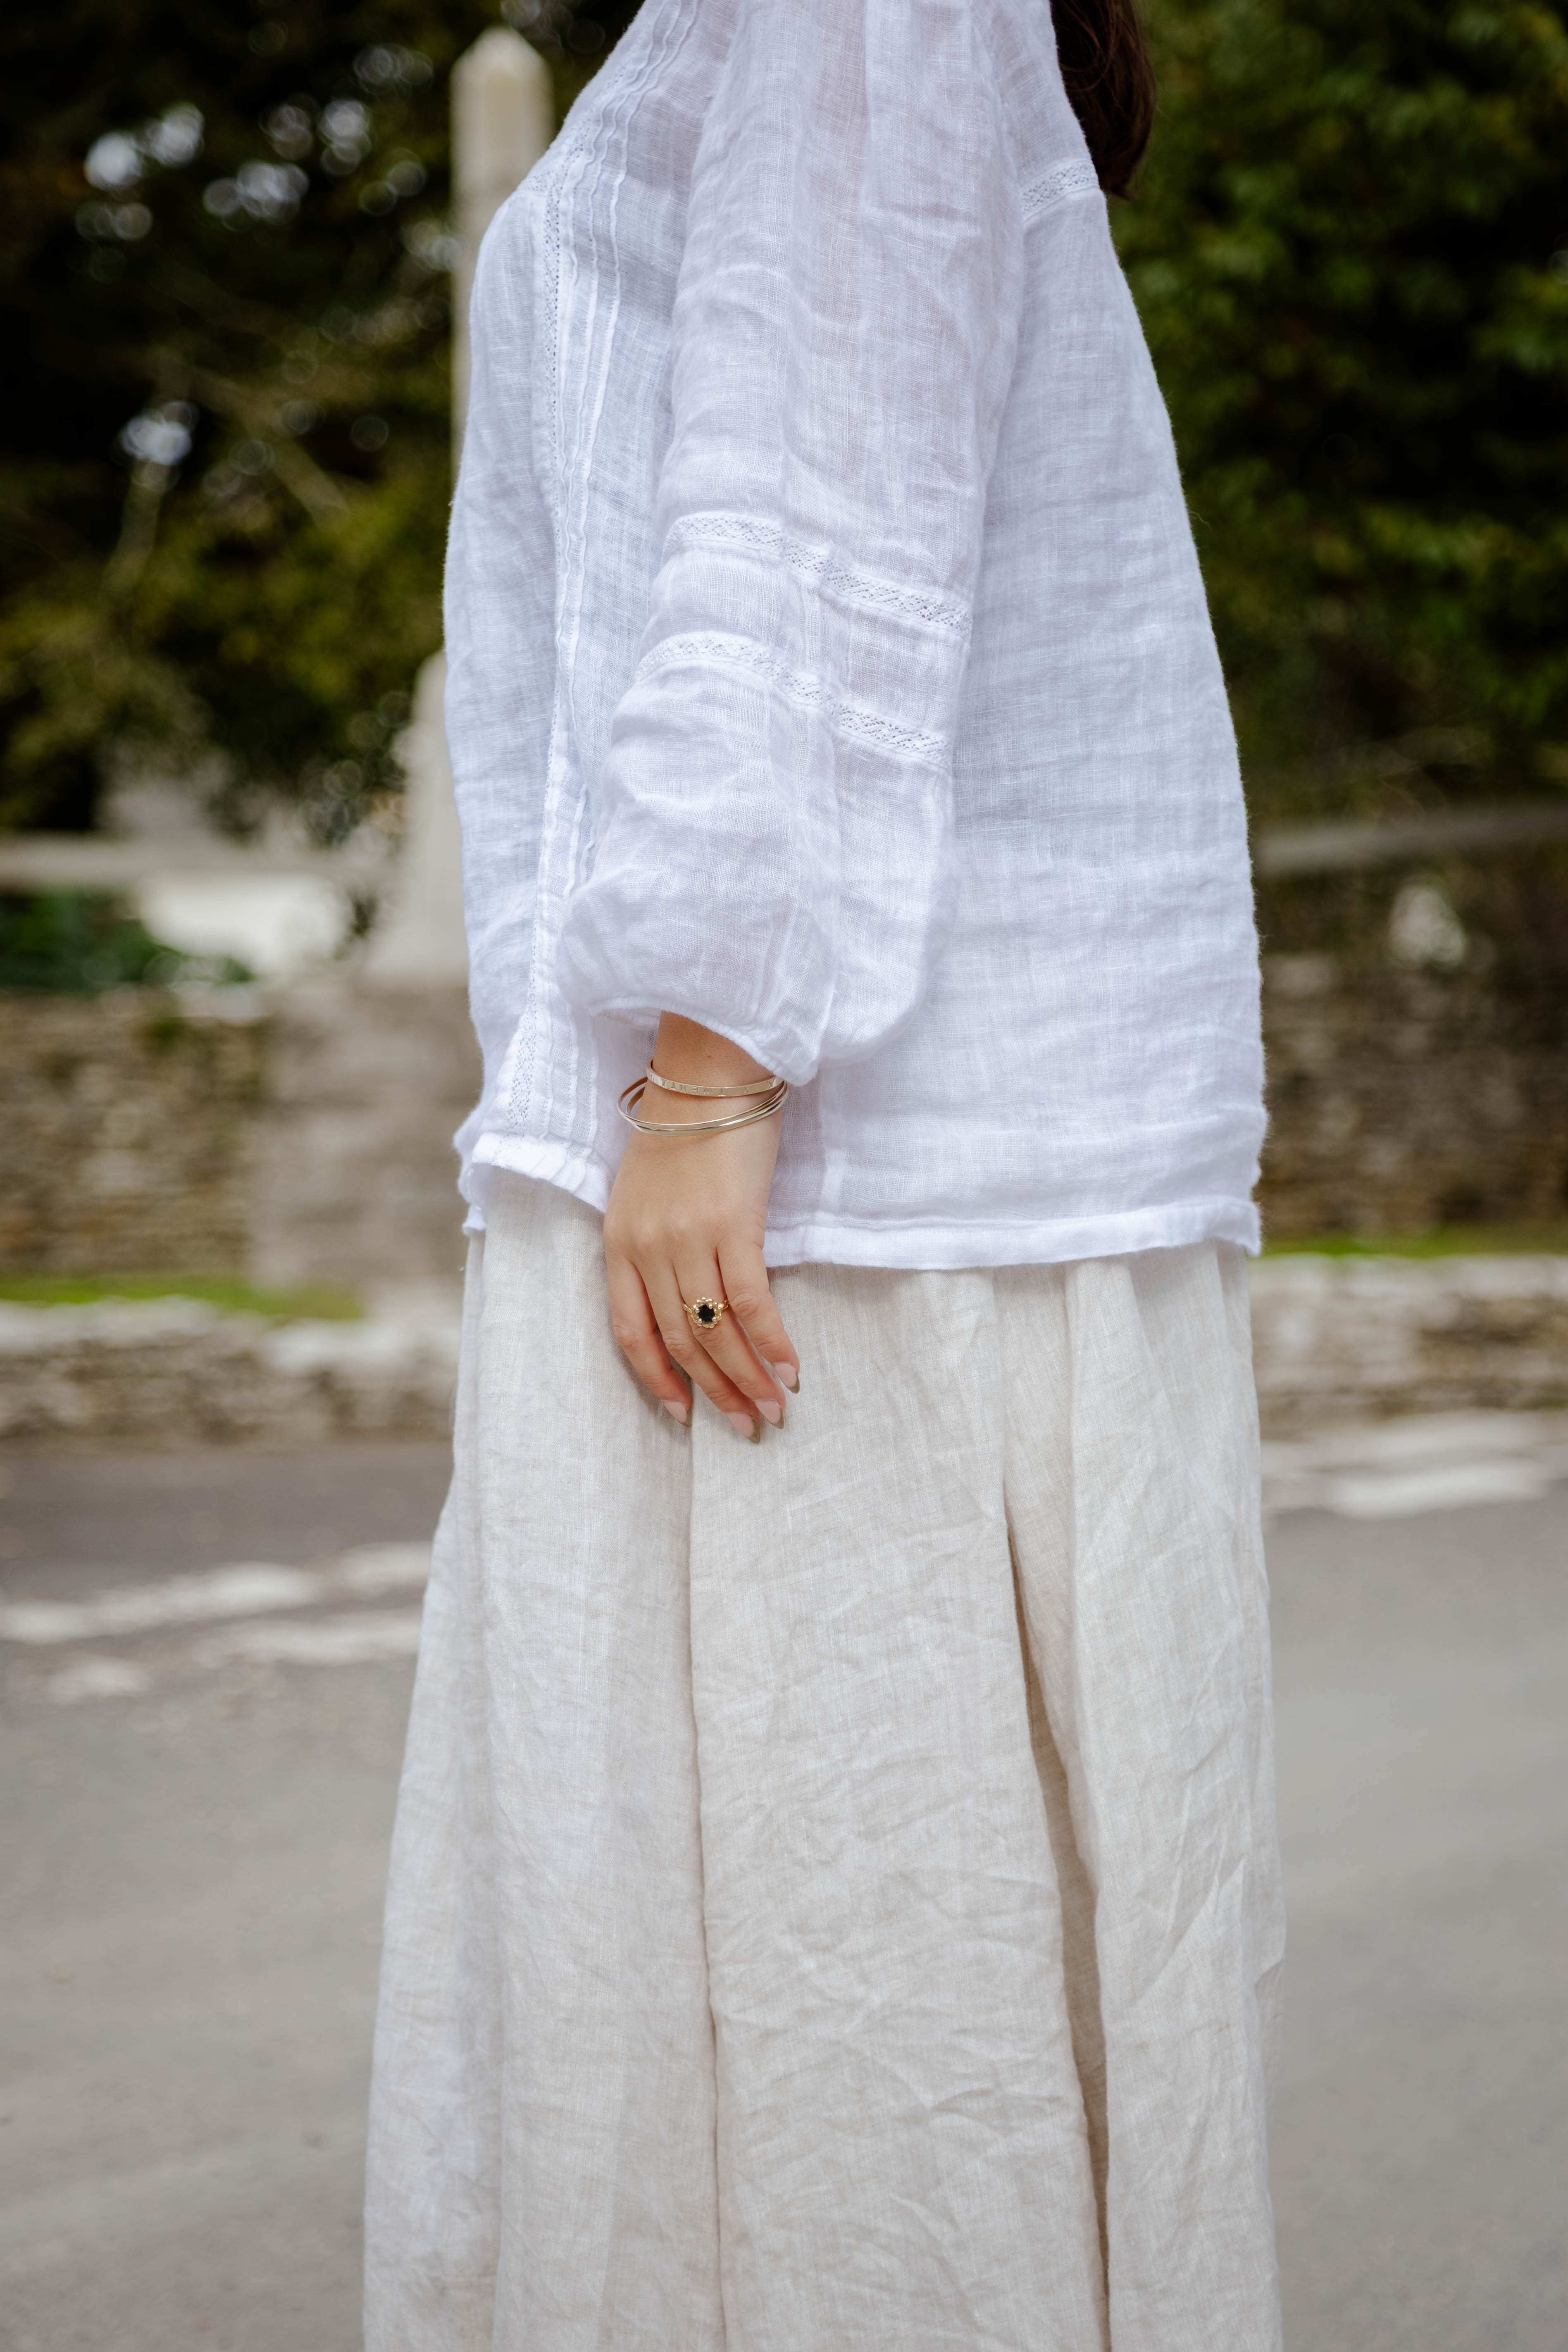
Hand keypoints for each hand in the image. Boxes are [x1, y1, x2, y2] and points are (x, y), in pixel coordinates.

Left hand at [603, 1014, 798, 1436]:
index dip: (657, 1380)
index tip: (683, 1414)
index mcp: (619, 1244)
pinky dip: (771, 1341)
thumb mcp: (649, 1194)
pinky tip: (791, 1368)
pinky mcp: (733, 1225)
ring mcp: (687, 1238)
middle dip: (713, 1393)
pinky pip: (750, 1301)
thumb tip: (693, 1305)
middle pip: (677, 1341)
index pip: (629, 1332)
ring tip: (772, 1410)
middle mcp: (647, 1248)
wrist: (710, 1074)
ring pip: (713, 1331)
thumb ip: (658, 1249)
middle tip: (746, 1426)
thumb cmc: (685, 1131)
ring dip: (747, 1379)